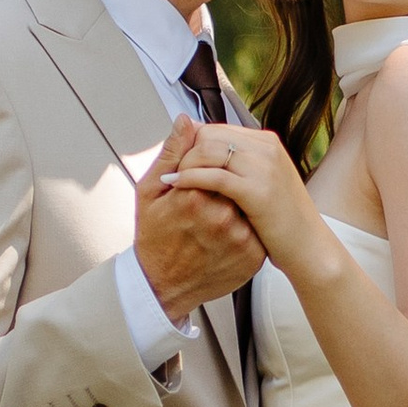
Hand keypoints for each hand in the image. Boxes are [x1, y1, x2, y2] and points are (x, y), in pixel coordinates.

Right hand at [134, 118, 261, 319]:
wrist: (162, 286)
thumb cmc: (153, 239)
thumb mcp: (149, 192)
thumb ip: (171, 153)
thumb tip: (186, 120)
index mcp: (194, 197)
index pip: (217, 162)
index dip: (210, 167)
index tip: (200, 177)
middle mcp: (220, 217)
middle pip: (236, 181)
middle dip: (226, 184)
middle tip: (209, 201)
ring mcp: (239, 238)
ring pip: (249, 203)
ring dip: (239, 203)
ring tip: (216, 219)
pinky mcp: (253, 256)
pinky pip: (258, 227)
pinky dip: (248, 225)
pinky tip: (227, 234)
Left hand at [163, 120, 321, 264]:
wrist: (309, 248)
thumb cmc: (282, 222)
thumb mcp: (262, 184)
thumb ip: (238, 164)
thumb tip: (206, 150)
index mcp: (265, 143)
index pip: (215, 129)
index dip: (190, 144)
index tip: (177, 162)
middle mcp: (266, 148)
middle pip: (208, 135)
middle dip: (184, 152)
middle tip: (169, 171)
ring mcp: (264, 167)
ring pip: (208, 150)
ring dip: (183, 164)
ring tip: (170, 180)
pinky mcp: (258, 190)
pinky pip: (214, 176)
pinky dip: (190, 178)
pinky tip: (176, 187)